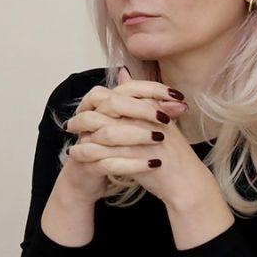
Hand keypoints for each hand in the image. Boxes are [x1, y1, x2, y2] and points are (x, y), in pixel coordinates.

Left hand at [65, 70, 231, 248]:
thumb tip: (122, 73)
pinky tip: (76, 157)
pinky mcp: (139, 158)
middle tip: (70, 125)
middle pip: (109, 106)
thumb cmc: (172, 154)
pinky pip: (106, 154)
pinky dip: (88, 155)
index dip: (95, 100)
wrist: (187, 183)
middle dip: (84, 116)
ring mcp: (145, 137)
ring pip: (104, 131)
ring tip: (71, 146)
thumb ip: (139, 98)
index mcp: (153, 107)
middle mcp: (149, 118)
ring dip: (83, 137)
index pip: (119, 93)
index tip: (82, 109)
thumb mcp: (157, 120)